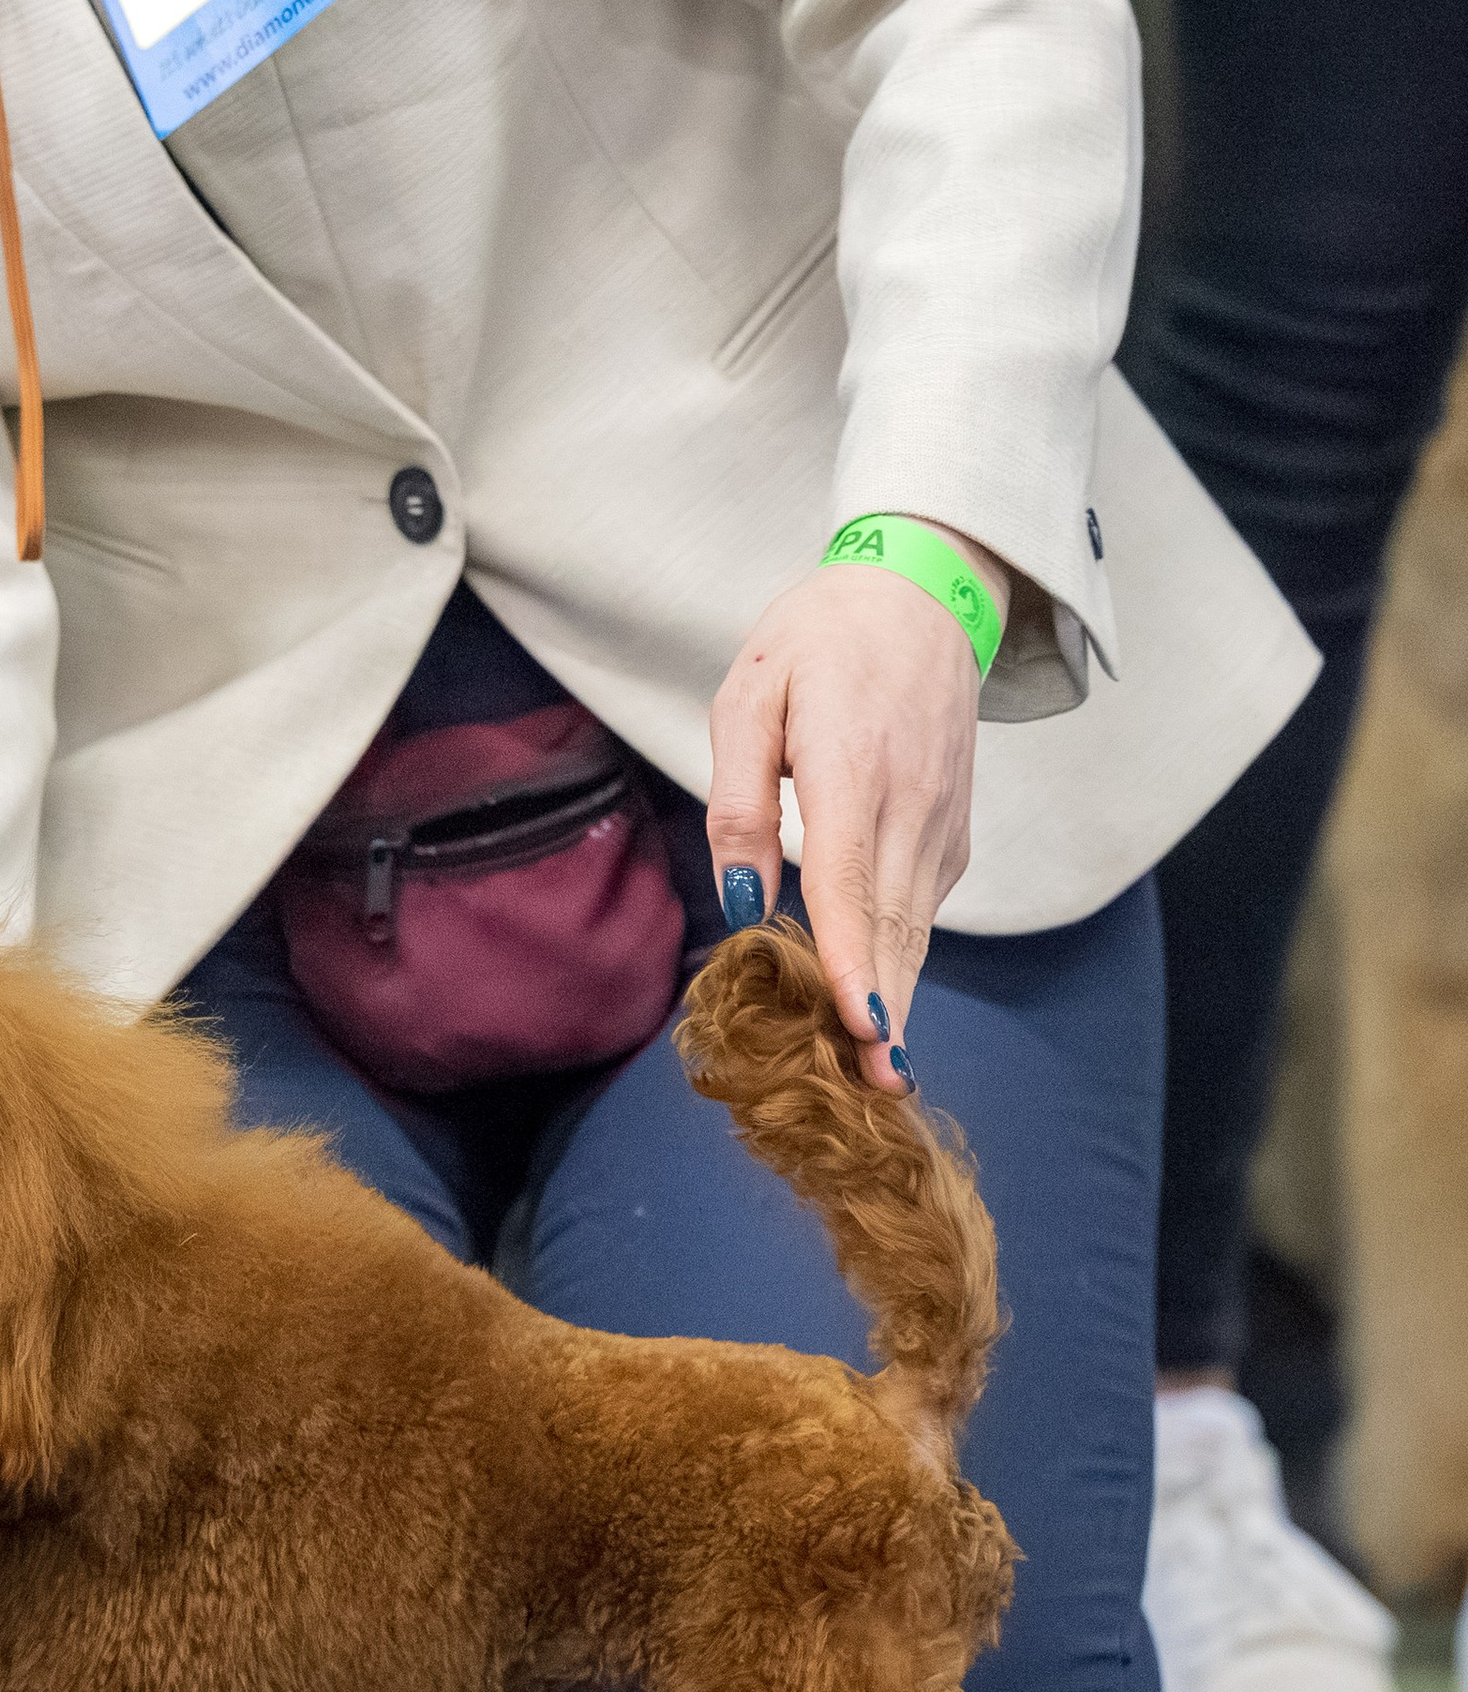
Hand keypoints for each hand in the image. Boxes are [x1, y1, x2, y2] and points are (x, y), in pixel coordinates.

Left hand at [706, 519, 995, 1087]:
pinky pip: (923, 908)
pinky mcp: (953, 833)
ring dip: (896, 1002)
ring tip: (871, 1077)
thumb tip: (738, 901)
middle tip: (864, 1097)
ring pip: (917, 929)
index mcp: (853, 768)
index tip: (861, 1031)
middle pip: (894, 928)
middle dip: (882, 1015)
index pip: (853, 883)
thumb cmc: (819, 642)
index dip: (857, 964)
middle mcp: (910, 805)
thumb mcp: (748, 698)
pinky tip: (878, 1007)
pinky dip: (903, 960)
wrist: (921, 595)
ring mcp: (941, 823)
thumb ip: (739, 803)